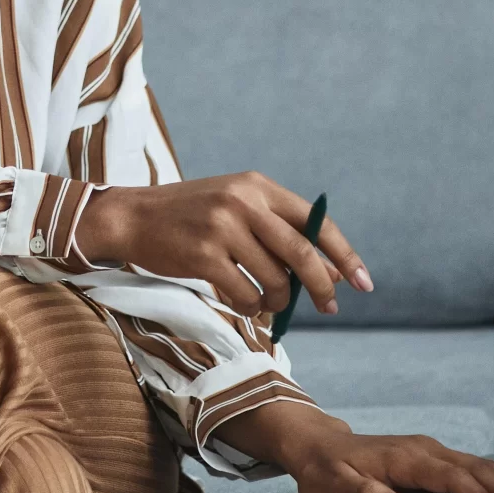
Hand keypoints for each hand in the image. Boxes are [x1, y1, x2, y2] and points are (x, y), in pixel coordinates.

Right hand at [74, 172, 370, 317]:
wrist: (131, 217)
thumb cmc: (188, 217)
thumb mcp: (234, 207)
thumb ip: (277, 231)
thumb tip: (328, 272)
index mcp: (256, 185)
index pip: (315, 222)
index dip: (343, 254)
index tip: (362, 281)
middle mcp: (242, 201)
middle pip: (302, 254)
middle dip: (322, 287)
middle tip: (330, 307)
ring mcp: (221, 227)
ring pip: (274, 280)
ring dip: (278, 302)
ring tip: (267, 304)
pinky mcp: (203, 255)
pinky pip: (244, 294)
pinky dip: (250, 307)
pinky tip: (243, 303)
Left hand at [224, 404, 493, 492]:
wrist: (315, 443)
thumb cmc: (324, 468)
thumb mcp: (333, 485)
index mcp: (405, 456)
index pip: (450, 477)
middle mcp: (425, 450)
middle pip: (477, 471)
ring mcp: (433, 452)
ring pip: (484, 469)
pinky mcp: (438, 460)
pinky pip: (479, 469)